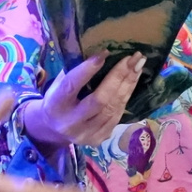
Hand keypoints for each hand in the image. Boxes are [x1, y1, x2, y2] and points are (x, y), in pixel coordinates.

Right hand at [22, 55, 144, 150]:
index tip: (105, 53)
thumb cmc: (57, 99)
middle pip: (100, 99)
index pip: (72, 85)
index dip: (88, 69)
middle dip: (119, 76)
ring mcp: (86, 134)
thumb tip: (101, 53)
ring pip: (113, 108)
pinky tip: (132, 82)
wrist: (52, 129)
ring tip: (138, 66)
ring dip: (128, 85)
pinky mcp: (98, 139)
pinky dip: (126, 97)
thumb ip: (75, 71)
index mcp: (56, 104)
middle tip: (133, 58)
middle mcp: (70, 122)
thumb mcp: (58, 84)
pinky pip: (117, 116)